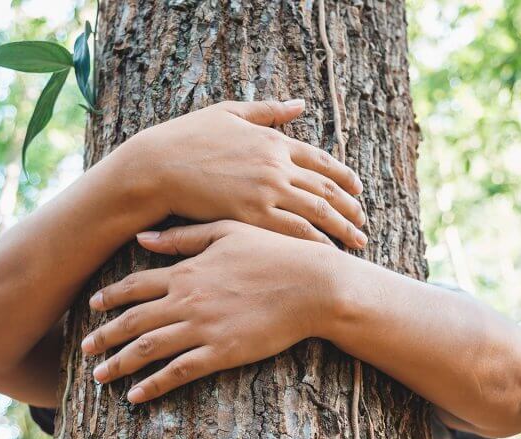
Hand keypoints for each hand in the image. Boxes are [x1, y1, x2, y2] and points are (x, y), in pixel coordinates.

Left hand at [80, 221, 339, 402]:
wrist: (312, 285)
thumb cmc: (275, 253)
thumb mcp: (227, 231)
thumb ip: (183, 237)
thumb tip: (142, 237)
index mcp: (187, 271)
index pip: (136, 285)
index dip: (110, 298)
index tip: (92, 307)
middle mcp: (187, 300)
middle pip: (133, 322)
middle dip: (104, 337)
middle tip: (85, 349)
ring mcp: (203, 328)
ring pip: (148, 349)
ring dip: (119, 364)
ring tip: (100, 377)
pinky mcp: (221, 353)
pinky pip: (178, 372)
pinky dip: (153, 385)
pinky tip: (136, 396)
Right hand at [118, 100, 367, 247]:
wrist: (157, 166)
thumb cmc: (185, 138)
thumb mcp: (229, 113)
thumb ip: (268, 111)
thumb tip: (300, 104)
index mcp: (273, 140)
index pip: (320, 161)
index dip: (343, 176)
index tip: (357, 189)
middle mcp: (276, 166)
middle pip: (326, 189)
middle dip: (349, 207)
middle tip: (363, 221)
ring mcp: (266, 192)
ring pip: (317, 213)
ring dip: (341, 228)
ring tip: (357, 241)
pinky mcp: (251, 216)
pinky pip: (293, 232)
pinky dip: (315, 243)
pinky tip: (328, 253)